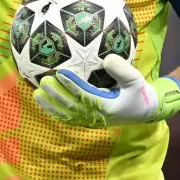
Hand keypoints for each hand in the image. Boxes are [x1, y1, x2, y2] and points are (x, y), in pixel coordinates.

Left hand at [33, 55, 179, 127]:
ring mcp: (91, 120)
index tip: (60, 73)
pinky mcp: (88, 121)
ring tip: (36, 94)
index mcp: (108, 106)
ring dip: (51, 105)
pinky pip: (68, 118)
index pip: (85, 95)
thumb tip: (106, 59)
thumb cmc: (139, 92)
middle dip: (56, 94)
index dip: (72, 84)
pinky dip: (55, 112)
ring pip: (67, 114)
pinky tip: (44, 103)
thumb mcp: (136, 79)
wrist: (144, 111)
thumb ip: (122, 70)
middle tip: (43, 81)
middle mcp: (97, 116)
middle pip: (72, 106)